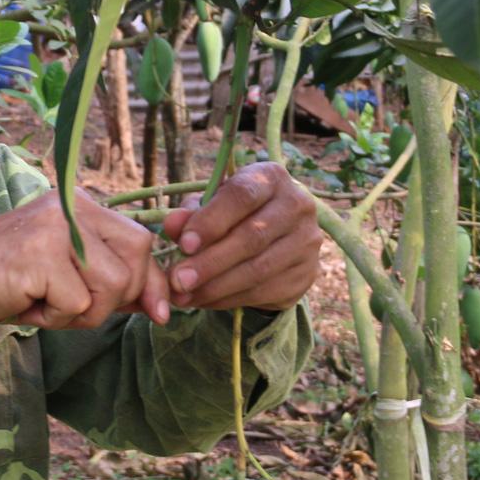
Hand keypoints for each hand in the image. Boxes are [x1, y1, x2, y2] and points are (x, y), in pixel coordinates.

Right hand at [0, 190, 171, 334]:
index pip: (141, 240)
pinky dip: (56, 318)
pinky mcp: (39, 253)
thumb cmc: (5, 282)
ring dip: (83, 312)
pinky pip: (78, 303)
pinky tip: (27, 305)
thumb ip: (111, 280)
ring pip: (112, 285)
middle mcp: (71, 205)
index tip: (160, 312)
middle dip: (118, 298)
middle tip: (76, 308)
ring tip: (45, 304)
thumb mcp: (67, 275)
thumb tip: (163, 303)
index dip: (153, 281)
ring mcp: (55, 226)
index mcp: (80, 203)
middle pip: (136, 257)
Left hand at [158, 162, 319, 312]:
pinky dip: (228, 300)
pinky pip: (264, 291)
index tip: (184, 244)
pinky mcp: (307, 273)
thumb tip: (171, 225)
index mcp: (272, 178)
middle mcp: (298, 205)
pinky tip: (204, 301)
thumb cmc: (236, 212)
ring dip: (216, 287)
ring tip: (184, 296)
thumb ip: (191, 213)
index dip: (212, 221)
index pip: (242, 196)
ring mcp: (307, 242)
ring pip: (258, 270)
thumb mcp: (212, 205)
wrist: (278, 234)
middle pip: (252, 237)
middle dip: (210, 262)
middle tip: (178, 280)